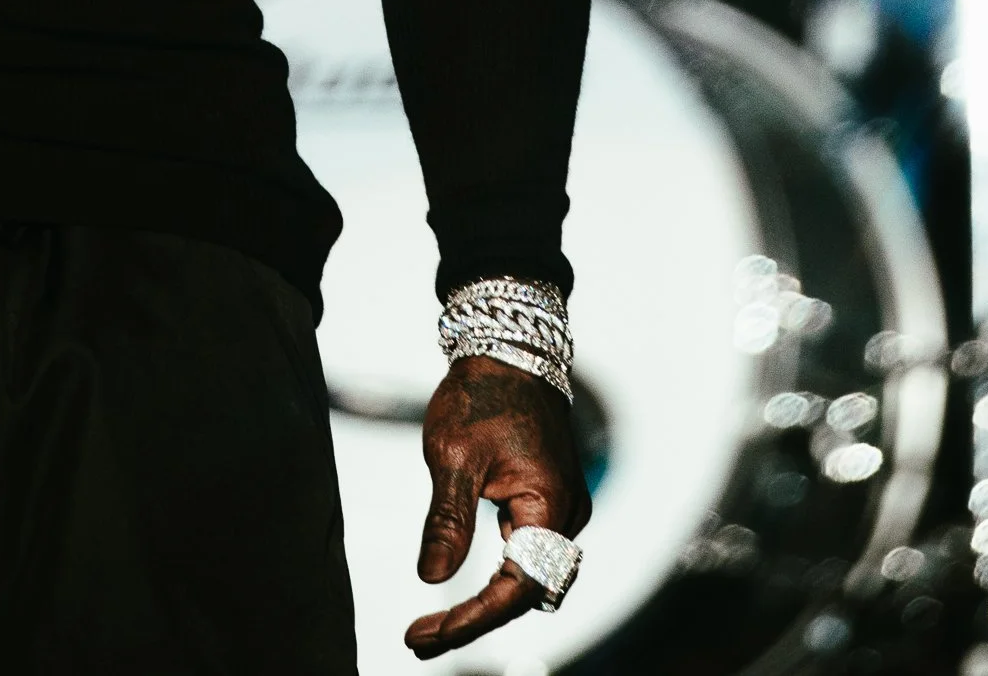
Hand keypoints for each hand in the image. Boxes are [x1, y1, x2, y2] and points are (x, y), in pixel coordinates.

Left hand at [404, 356, 590, 658]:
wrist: (508, 349)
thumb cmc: (481, 395)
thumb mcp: (452, 456)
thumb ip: (447, 520)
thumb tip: (431, 579)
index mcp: (549, 505)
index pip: (517, 586)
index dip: (474, 618)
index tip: (429, 635)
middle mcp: (567, 515)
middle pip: (528, 593)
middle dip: (478, 621)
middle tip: (421, 638)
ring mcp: (562, 509)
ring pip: (531, 578)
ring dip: (488, 605)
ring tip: (435, 625)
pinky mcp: (550, 503)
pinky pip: (530, 555)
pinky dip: (498, 579)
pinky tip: (463, 589)